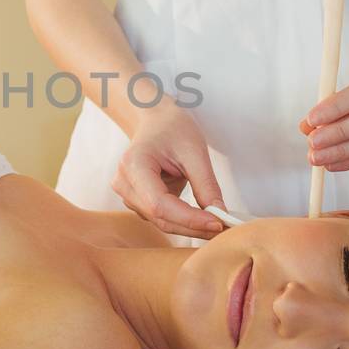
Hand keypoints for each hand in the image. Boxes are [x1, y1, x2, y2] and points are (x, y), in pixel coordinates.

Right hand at [113, 106, 226, 239]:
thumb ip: (206, 185)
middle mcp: (124, 183)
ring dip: (190, 227)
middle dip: (193, 227)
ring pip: (162, 221)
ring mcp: (128, 194)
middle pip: (160, 217)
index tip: (217, 223)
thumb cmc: (172, 128)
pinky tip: (202, 217)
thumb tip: (220, 216)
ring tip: (217, 221)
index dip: (189, 219)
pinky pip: (162, 218)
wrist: (155, 120)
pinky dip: (184, 221)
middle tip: (224, 228)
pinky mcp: (137, 201)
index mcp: (133, 165)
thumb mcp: (195, 151)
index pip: (159, 204)